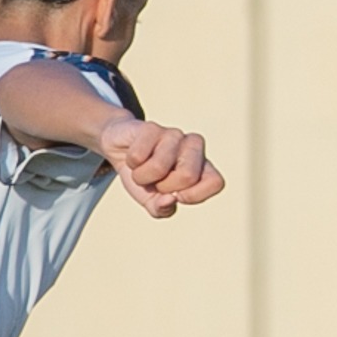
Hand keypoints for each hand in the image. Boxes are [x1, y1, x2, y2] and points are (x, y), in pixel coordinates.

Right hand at [101, 116, 223, 218]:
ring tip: (142, 168)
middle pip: (188, 176)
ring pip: (158, 167)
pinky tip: (134, 156)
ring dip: (142, 176)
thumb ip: (163, 209)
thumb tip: (170, 200)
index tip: (176, 196)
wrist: (120, 150)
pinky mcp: (152, 127)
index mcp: (202, 166)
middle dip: (163, 186)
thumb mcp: (153, 201)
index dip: (195, 195)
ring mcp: (174, 135)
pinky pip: (138, 156)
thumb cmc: (145, 177)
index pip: (216, 182)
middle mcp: (194, 146)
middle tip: (156, 181)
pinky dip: (130, 163)